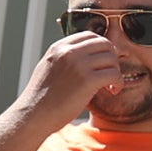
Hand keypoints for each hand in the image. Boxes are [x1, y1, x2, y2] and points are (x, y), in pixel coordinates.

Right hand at [7, 28, 121, 130]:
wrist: (33, 115)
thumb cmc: (42, 97)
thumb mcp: (49, 67)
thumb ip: (65, 57)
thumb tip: (86, 55)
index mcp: (59, 47)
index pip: (89, 35)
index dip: (101, 47)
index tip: (103, 61)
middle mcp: (68, 52)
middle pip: (104, 44)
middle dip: (112, 58)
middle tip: (110, 73)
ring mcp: (78, 65)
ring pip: (111, 58)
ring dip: (116, 71)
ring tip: (110, 85)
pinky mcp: (87, 80)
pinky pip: (114, 74)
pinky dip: (118, 82)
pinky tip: (112, 90)